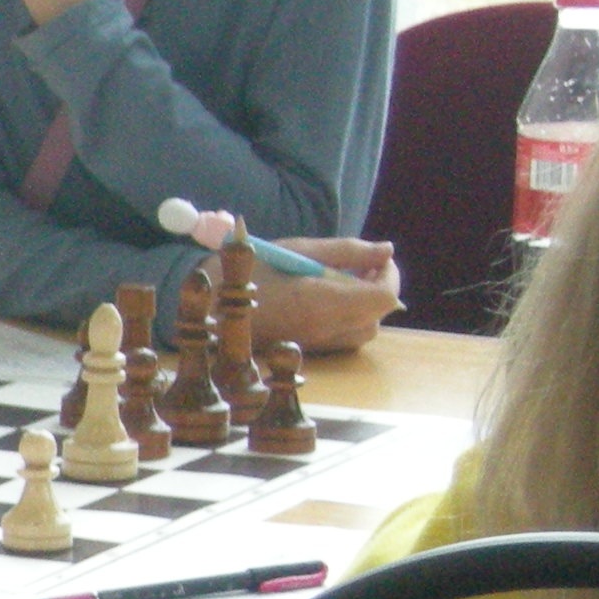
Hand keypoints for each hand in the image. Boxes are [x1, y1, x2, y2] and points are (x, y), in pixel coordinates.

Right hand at [251, 239, 401, 353]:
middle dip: (379, 289)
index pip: (383, 297)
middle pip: (378, 316)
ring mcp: (314, 343)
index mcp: (322, 302)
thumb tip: (386, 250)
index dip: (389, 276)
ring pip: (364, 330)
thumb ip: (348, 250)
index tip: (376, 259)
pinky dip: (349, 319)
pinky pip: (344, 338)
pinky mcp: (306, 349)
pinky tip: (330, 299)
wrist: (209, 305)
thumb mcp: (300, 249)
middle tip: (362, 266)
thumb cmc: (252, 269)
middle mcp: (322, 329)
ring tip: (346, 282)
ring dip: (366, 306)